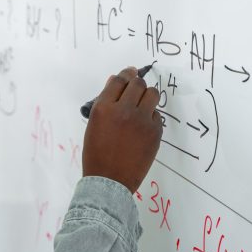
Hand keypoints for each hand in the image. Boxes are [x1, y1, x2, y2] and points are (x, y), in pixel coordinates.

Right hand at [82, 66, 162, 192]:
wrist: (109, 179)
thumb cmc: (96, 152)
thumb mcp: (94, 123)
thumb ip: (105, 101)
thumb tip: (116, 81)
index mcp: (104, 107)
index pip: (119, 80)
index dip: (125, 74)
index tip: (130, 72)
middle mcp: (123, 110)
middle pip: (138, 83)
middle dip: (136, 84)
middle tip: (135, 90)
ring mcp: (141, 121)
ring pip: (152, 94)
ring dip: (147, 96)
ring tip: (142, 105)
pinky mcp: (155, 133)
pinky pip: (156, 115)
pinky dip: (150, 117)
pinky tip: (142, 126)